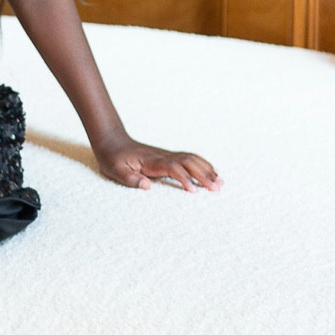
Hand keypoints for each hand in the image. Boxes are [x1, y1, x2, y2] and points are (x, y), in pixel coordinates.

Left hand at [96, 137, 221, 192]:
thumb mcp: (116, 171)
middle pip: (188, 162)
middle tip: (217, 189)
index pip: (173, 168)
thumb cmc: (113, 159)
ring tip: (221, 182)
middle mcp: (163, 156)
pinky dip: (203, 164)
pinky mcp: (168, 156)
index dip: (184, 179)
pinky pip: (189, 159)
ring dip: (207, 169)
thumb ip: (130, 179)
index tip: (194, 192)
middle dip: (204, 175)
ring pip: (192, 159)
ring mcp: (167, 155)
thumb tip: (147, 186)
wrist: (112, 142)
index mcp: (151, 161)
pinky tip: (212, 173)